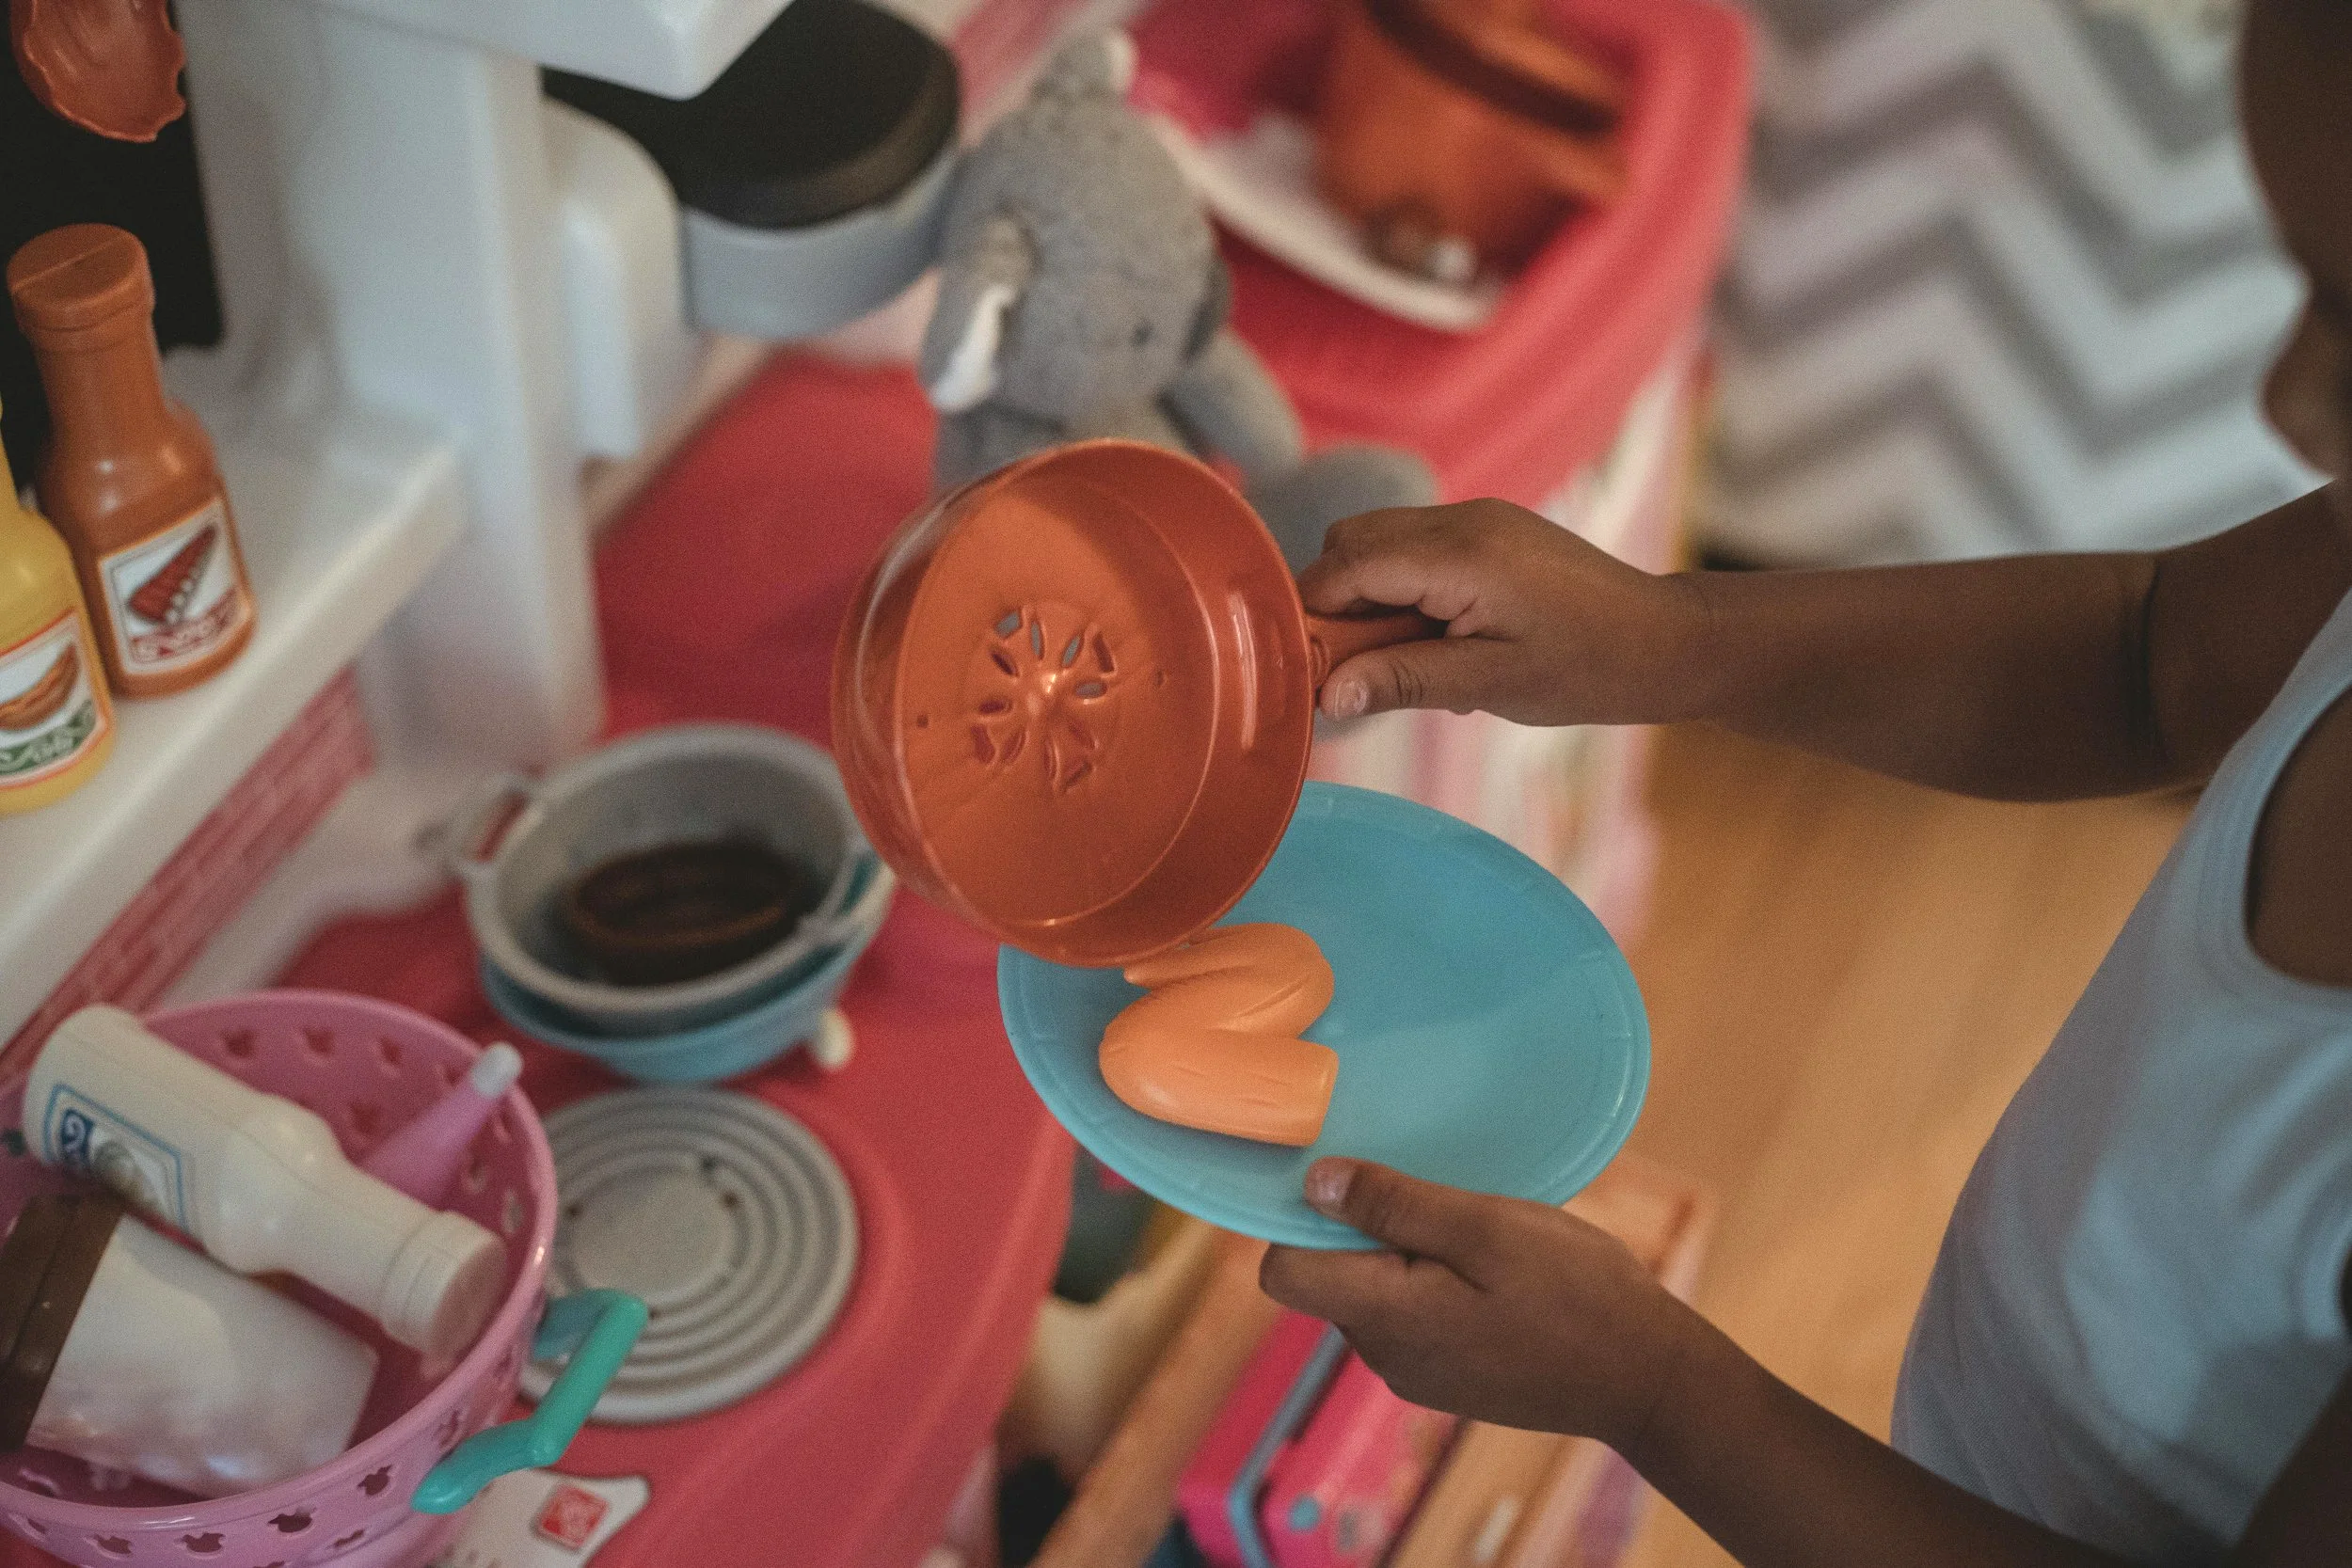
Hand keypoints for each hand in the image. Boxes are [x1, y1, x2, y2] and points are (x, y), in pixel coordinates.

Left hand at [1259, 1158, 1708, 1450]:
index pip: (1284, 1272)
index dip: (1299, 1219)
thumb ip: (1395, 1207)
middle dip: (1365, 1231)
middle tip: (1441, 1201)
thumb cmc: (1576, 1293)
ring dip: (1404, 1255)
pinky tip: (1491, 1272)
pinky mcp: (1445, 1378)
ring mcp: (1414, 1374)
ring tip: (1476, 1237)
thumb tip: (1314, 1183)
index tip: (1350, 1179)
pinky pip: (1409, 1316)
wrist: (1646, 1377)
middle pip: (1328, 1277)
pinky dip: (1432, 1284)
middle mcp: (1384, 1356)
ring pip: (1372, 1293)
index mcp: (1385, 1318)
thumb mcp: (1486, 1228)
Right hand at [1300, 500, 1705, 725]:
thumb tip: (1326, 696)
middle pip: (1350, 542)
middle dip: (1334, 603)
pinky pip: (1414, 547)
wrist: (1666, 641)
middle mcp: (1462, 520)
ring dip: (1367, 596)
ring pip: (1378, 540)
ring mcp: (1477, 517)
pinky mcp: (1489, 528)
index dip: (1313, 615)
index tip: (1306, 670)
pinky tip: (1433, 638)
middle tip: (1356, 668)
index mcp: (1461, 555)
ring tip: (1400, 656)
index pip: (1346, 565)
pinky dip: (1401, 588)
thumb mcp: (1489, 685)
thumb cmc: (1587, 669)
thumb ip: (1401, 680)